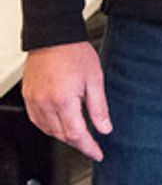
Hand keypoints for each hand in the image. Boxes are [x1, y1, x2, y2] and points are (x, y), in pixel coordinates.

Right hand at [22, 41, 110, 160]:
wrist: (53, 36)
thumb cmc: (74, 52)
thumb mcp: (95, 79)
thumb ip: (99, 107)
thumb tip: (104, 127)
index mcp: (64, 101)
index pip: (77, 135)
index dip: (88, 148)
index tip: (97, 153)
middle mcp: (46, 105)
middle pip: (62, 135)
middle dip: (78, 143)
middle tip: (91, 145)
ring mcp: (34, 101)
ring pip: (49, 130)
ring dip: (64, 135)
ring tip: (78, 134)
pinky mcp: (28, 97)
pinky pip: (37, 120)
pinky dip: (49, 127)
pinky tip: (58, 124)